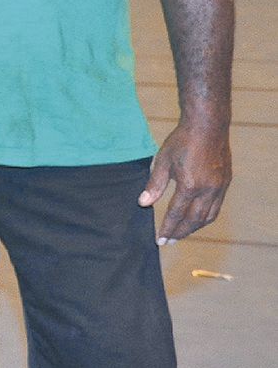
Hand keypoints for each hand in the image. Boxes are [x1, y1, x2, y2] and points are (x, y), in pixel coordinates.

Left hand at [138, 119, 231, 243]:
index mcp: (190, 185)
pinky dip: (205, 217)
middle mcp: (208, 190)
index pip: (177, 214)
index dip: (167, 228)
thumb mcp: (162, 161)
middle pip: (194, 220)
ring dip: (194, 228)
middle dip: (181, 232)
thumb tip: (143, 204)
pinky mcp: (225, 182)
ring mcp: (219, 187)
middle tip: (169, 241)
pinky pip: (216, 207)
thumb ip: (154, 185)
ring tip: (181, 233)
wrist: (207, 126)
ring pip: (208, 216)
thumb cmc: (182, 141)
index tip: (160, 240)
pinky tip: (197, 218)